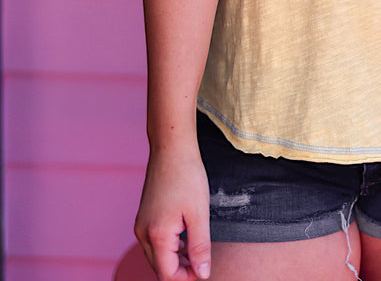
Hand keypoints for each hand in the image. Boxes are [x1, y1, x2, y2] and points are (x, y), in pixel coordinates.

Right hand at [134, 146, 210, 279]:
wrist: (171, 147)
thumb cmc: (187, 176)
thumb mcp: (199, 213)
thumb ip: (200, 247)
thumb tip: (203, 273)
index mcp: (156, 235)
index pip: (167, 275)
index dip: (187, 278)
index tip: (205, 272)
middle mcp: (143, 233)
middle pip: (160, 268)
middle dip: (181, 272)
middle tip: (203, 264)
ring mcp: (142, 224)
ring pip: (157, 257)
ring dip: (175, 261)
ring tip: (197, 253)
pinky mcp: (144, 217)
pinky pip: (154, 243)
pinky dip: (169, 248)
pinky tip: (185, 240)